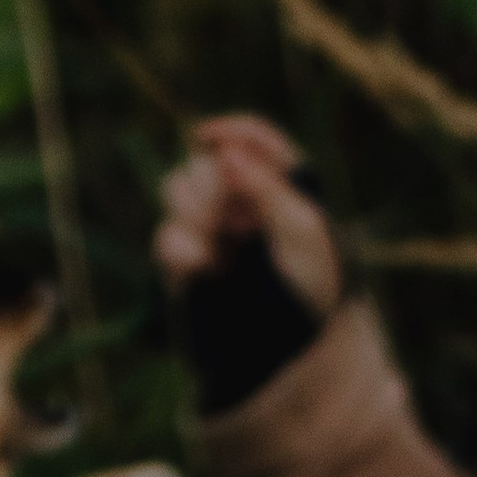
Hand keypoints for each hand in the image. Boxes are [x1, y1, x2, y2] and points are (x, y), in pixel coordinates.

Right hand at [154, 113, 342, 319]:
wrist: (292, 345)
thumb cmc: (309, 285)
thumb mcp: (300, 231)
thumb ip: (265, 188)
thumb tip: (225, 154)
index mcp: (275, 181)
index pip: (248, 137)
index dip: (228, 131)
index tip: (206, 137)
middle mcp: (238, 197)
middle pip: (204, 162)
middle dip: (215, 188)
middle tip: (242, 229)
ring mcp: (207, 227)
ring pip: (176, 189)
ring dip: (197, 213)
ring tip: (226, 251)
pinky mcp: (183, 261)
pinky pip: (167, 237)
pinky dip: (183, 247)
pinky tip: (208, 266)